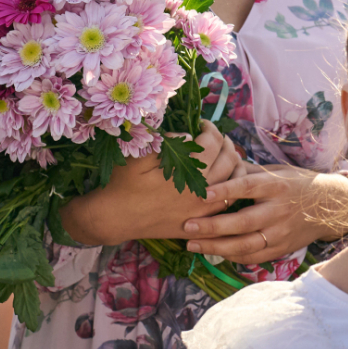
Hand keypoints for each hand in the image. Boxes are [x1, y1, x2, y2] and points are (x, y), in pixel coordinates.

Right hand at [59, 121, 244, 246]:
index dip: (210, 129)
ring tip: (223, 155)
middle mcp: (199, 193)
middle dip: (224, 143)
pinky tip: (225, 180)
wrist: (113, 218)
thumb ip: (167, 142)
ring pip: (233, 183)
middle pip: (228, 161)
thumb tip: (190, 135)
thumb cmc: (123, 183)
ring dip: (233, 165)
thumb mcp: (140, 155)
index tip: (202, 124)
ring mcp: (202, 211)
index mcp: (186, 173)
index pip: (212, 143)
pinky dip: (231, 190)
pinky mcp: (199, 223)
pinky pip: (227, 206)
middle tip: (214, 137)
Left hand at [183, 168, 347, 264]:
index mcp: (276, 186)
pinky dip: (232, 256)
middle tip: (187, 226)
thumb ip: (248, 172)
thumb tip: (219, 166)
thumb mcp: (277, 171)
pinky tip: (213, 252)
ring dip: (215, 246)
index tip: (202, 193)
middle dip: (212, 226)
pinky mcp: (281, 248)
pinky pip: (253, 256)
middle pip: (242, 222)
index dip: (225, 191)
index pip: (248, 188)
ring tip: (192, 244)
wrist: (330, 207)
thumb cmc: (297, 184)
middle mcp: (278, 210)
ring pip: (245, 244)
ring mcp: (280, 232)